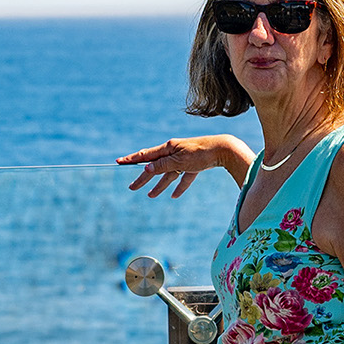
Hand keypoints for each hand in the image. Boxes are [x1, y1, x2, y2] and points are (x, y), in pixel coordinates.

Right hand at [117, 136, 246, 198]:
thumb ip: (163, 166)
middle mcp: (174, 152)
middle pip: (156, 167)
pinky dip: (180, 186)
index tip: (119, 162)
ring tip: (150, 196)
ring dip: (159, 185)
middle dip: (143, 178)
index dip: (132, 159)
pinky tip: (175, 196)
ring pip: (169, 174)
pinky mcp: (196, 165)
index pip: (146, 155)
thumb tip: (146, 168)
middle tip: (131, 187)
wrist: (225, 150)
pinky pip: (184, 177)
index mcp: (168, 148)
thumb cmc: (201, 153)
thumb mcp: (179, 161)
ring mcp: (185, 159)